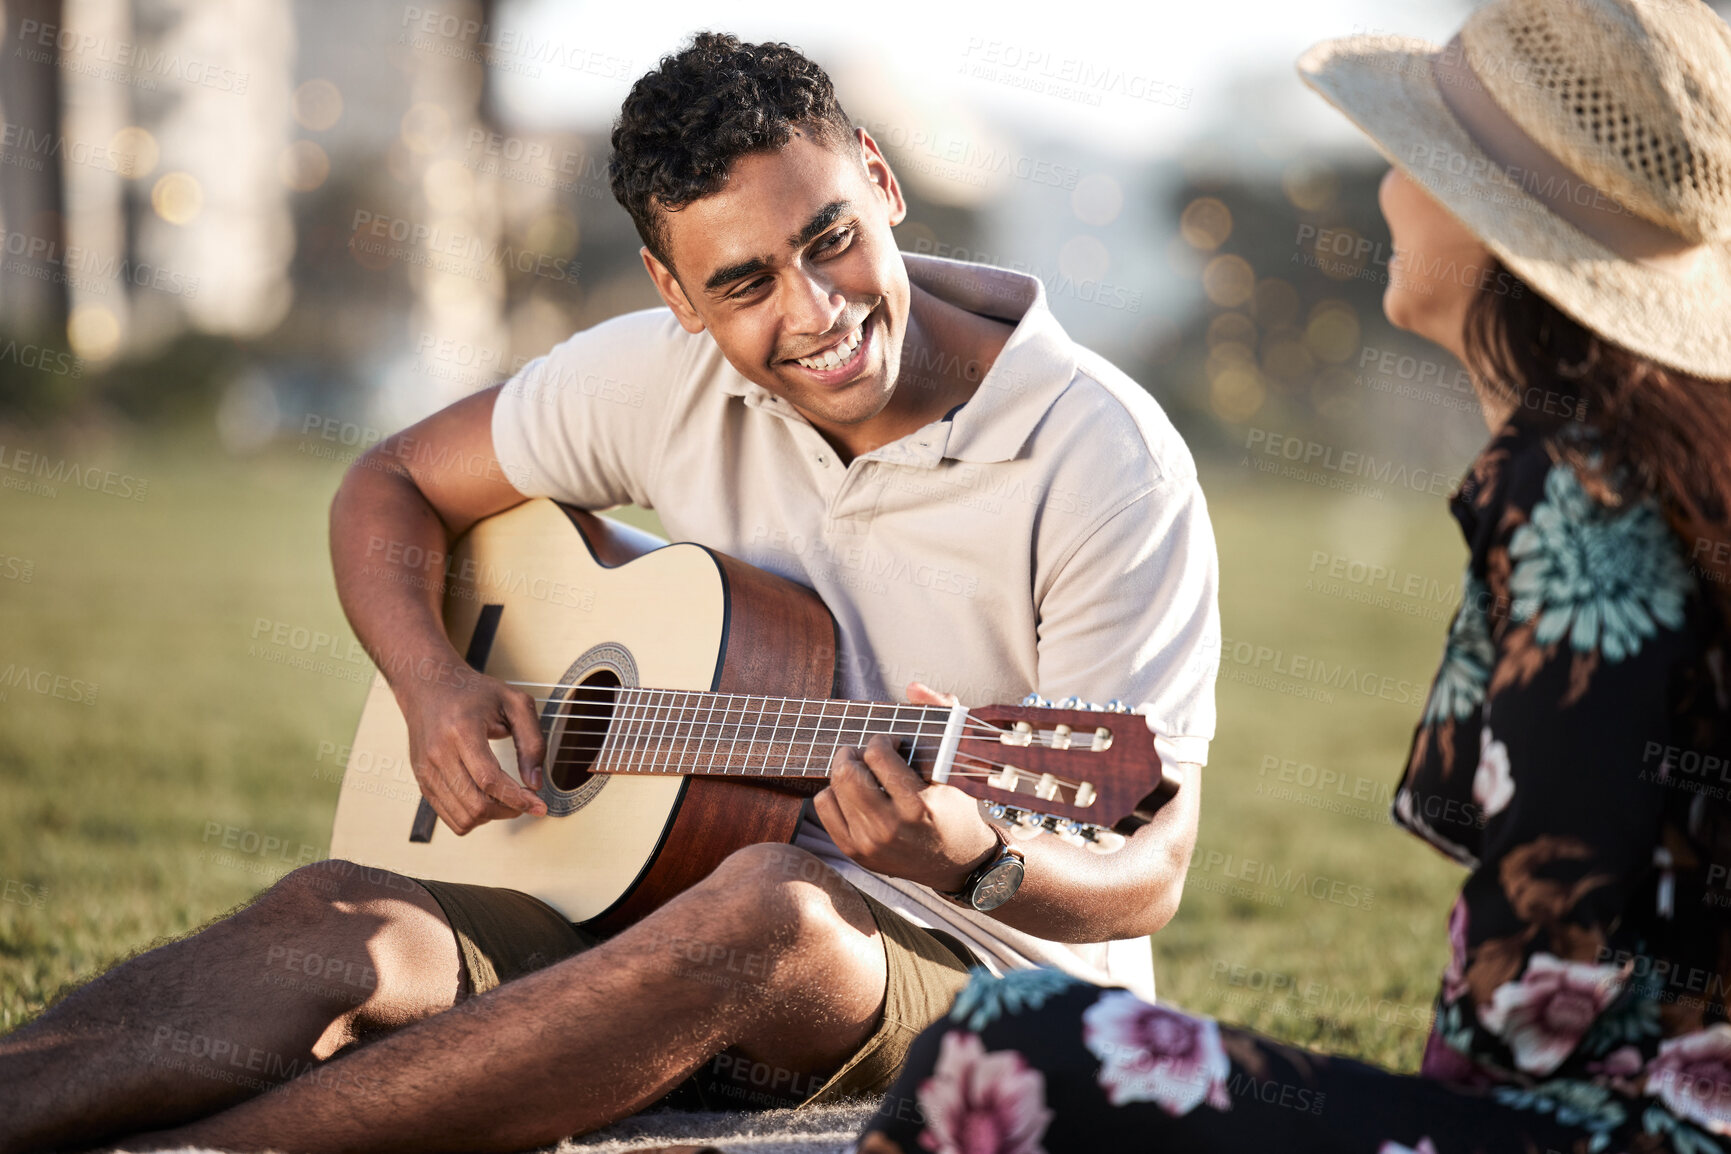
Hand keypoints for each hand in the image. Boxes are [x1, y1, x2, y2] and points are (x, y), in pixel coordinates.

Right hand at [397, 665, 546, 834]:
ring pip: (462, 817)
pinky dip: (472, 817)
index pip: (489, 780)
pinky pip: (448, 816)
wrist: (429, 685)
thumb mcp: (514, 704)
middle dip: (508, 810)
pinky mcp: (422, 780)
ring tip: (506, 800)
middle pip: (475, 805)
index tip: (538, 805)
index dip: (517, 798)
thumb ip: (532, 742)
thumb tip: (534, 783)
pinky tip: (486, 799)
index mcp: (461, 730)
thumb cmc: (472, 692)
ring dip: (491, 817)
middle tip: (525, 801)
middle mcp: (438, 753)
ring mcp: (426, 769)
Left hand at [812, 681, 999, 891]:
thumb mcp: (956, 762)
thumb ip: (940, 715)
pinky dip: (833, 793)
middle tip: (867, 753)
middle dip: (854, 753)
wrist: (955, 862)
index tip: (894, 744)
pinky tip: (854, 794)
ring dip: (845, 772)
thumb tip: (912, 687)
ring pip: (832, 789)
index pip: (878, 755)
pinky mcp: (855, 852)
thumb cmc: (954, 806)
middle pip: (847, 773)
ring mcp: (869, 844)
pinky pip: (824, 808)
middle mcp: (890, 828)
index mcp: (918, 805)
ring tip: (863, 772)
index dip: (883, 740)